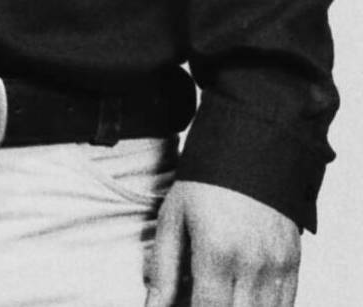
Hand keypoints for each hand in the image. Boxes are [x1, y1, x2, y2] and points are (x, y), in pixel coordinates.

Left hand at [146, 179, 299, 306]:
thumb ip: (164, 269)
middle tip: (196, 298)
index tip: (183, 306)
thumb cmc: (202, 187)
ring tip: (219, 294)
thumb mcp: (172, 220)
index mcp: (217, 251)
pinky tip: (241, 298)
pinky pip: (285, 304)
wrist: (250, 154)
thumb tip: (153, 306)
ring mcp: (278, 265)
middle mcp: (253, 263)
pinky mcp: (293, 263)